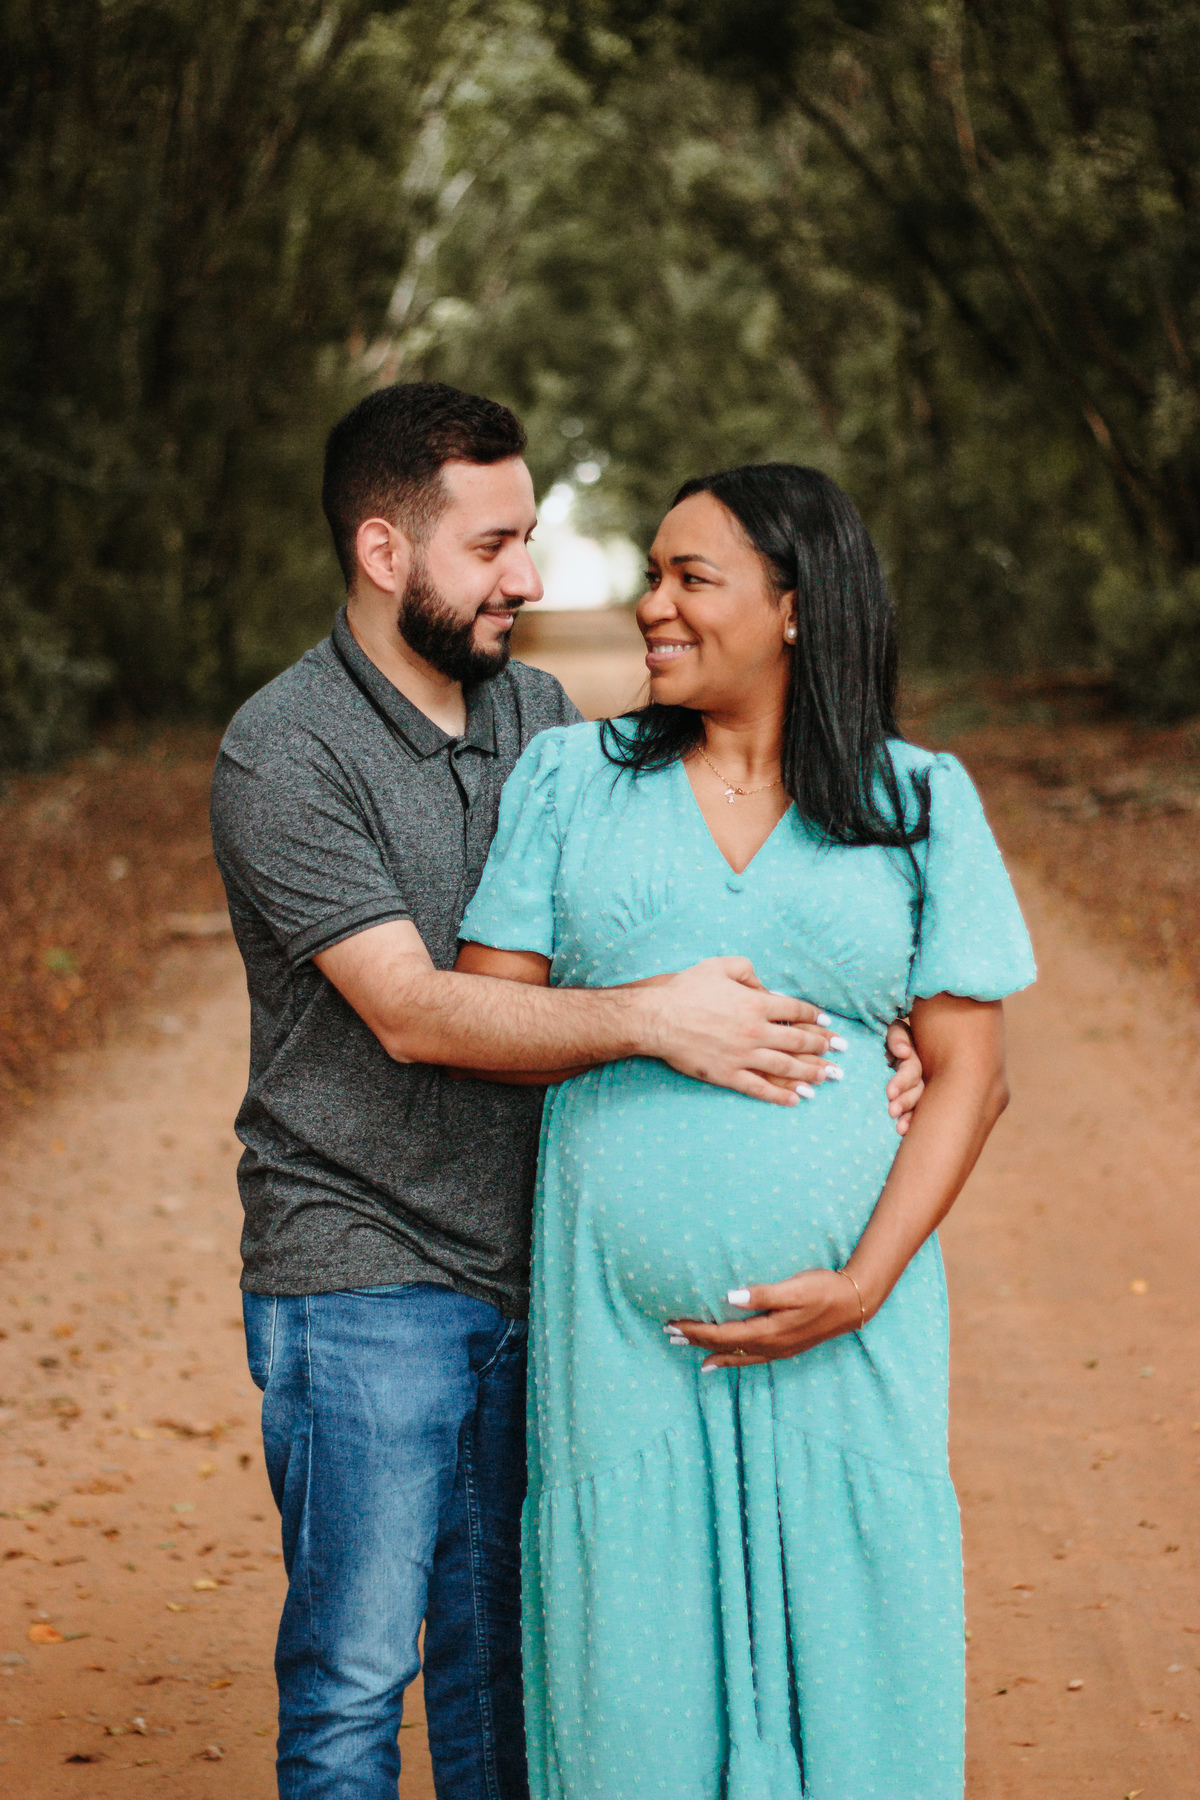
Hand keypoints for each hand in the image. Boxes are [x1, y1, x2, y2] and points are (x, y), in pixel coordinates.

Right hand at [640, 957, 843, 1106]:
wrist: (658, 1018)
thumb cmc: (686, 989)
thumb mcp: (719, 966)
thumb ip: (747, 970)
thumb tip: (764, 985)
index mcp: (756, 1003)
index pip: (796, 1011)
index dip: (815, 1017)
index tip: (827, 1024)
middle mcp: (756, 1031)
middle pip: (798, 1041)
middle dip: (822, 1047)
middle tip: (839, 1053)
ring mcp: (743, 1056)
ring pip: (786, 1067)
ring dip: (811, 1073)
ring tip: (827, 1077)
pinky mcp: (728, 1075)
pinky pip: (760, 1088)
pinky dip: (780, 1095)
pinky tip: (796, 1099)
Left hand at [667, 1269, 864, 1369]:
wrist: (855, 1304)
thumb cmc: (824, 1289)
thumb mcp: (795, 1288)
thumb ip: (763, 1294)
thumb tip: (728, 1297)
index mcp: (769, 1331)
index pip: (722, 1334)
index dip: (696, 1331)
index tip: (673, 1324)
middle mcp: (771, 1346)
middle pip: (724, 1347)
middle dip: (695, 1341)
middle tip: (669, 1335)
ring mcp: (778, 1350)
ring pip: (735, 1355)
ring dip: (709, 1350)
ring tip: (686, 1349)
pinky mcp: (785, 1348)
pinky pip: (749, 1358)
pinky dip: (731, 1358)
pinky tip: (722, 1359)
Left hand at [884, 1019, 923, 1135]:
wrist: (874, 1039)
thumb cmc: (882, 1032)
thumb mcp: (889, 1028)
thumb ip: (896, 1037)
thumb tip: (904, 1053)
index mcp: (912, 1055)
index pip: (912, 1070)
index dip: (902, 1081)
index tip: (889, 1093)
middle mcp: (917, 1073)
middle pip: (918, 1089)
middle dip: (906, 1102)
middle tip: (892, 1112)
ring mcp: (913, 1087)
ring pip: (917, 1103)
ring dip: (909, 1115)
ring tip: (899, 1128)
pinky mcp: (906, 1097)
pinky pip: (912, 1111)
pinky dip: (909, 1121)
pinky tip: (903, 1132)